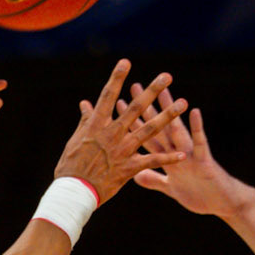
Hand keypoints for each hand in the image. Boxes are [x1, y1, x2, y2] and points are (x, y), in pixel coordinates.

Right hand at [54, 62, 185, 203]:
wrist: (74, 193)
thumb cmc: (70, 167)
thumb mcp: (75, 140)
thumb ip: (85, 121)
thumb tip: (85, 104)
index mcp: (96, 125)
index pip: (108, 96)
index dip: (117, 78)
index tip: (126, 62)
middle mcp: (112, 134)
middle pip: (136, 108)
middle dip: (152, 91)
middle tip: (167, 76)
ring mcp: (122, 150)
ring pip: (150, 130)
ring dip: (168, 116)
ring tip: (183, 103)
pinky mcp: (129, 168)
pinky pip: (152, 161)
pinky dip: (167, 159)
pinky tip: (182, 153)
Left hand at [131, 93, 253, 216]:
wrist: (222, 204)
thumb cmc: (199, 195)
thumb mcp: (171, 188)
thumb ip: (155, 179)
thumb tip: (137, 176)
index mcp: (167, 159)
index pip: (146, 138)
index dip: (133, 123)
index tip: (121, 105)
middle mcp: (177, 152)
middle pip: (158, 127)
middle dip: (146, 108)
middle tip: (135, 86)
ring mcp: (190, 155)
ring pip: (177, 130)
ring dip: (170, 112)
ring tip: (164, 91)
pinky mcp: (204, 161)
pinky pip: (200, 143)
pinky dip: (197, 129)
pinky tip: (194, 112)